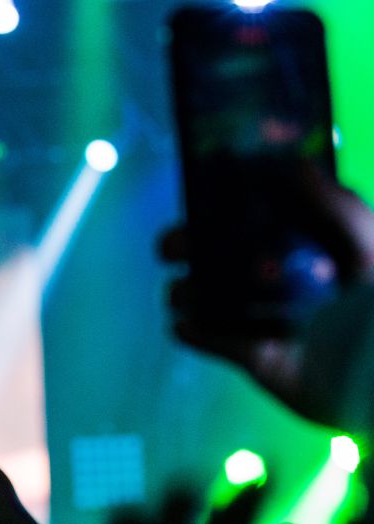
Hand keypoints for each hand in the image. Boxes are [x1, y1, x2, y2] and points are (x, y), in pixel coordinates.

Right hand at [161, 170, 373, 426]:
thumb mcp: (367, 245)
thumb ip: (334, 204)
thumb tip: (291, 163)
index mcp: (303, 241)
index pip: (250, 212)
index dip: (220, 202)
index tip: (201, 195)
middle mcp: (275, 275)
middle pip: (212, 251)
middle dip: (186, 244)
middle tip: (173, 246)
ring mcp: (259, 315)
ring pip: (200, 294)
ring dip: (188, 290)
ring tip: (195, 293)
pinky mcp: (251, 354)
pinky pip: (204, 337)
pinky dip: (190, 330)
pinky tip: (189, 324)